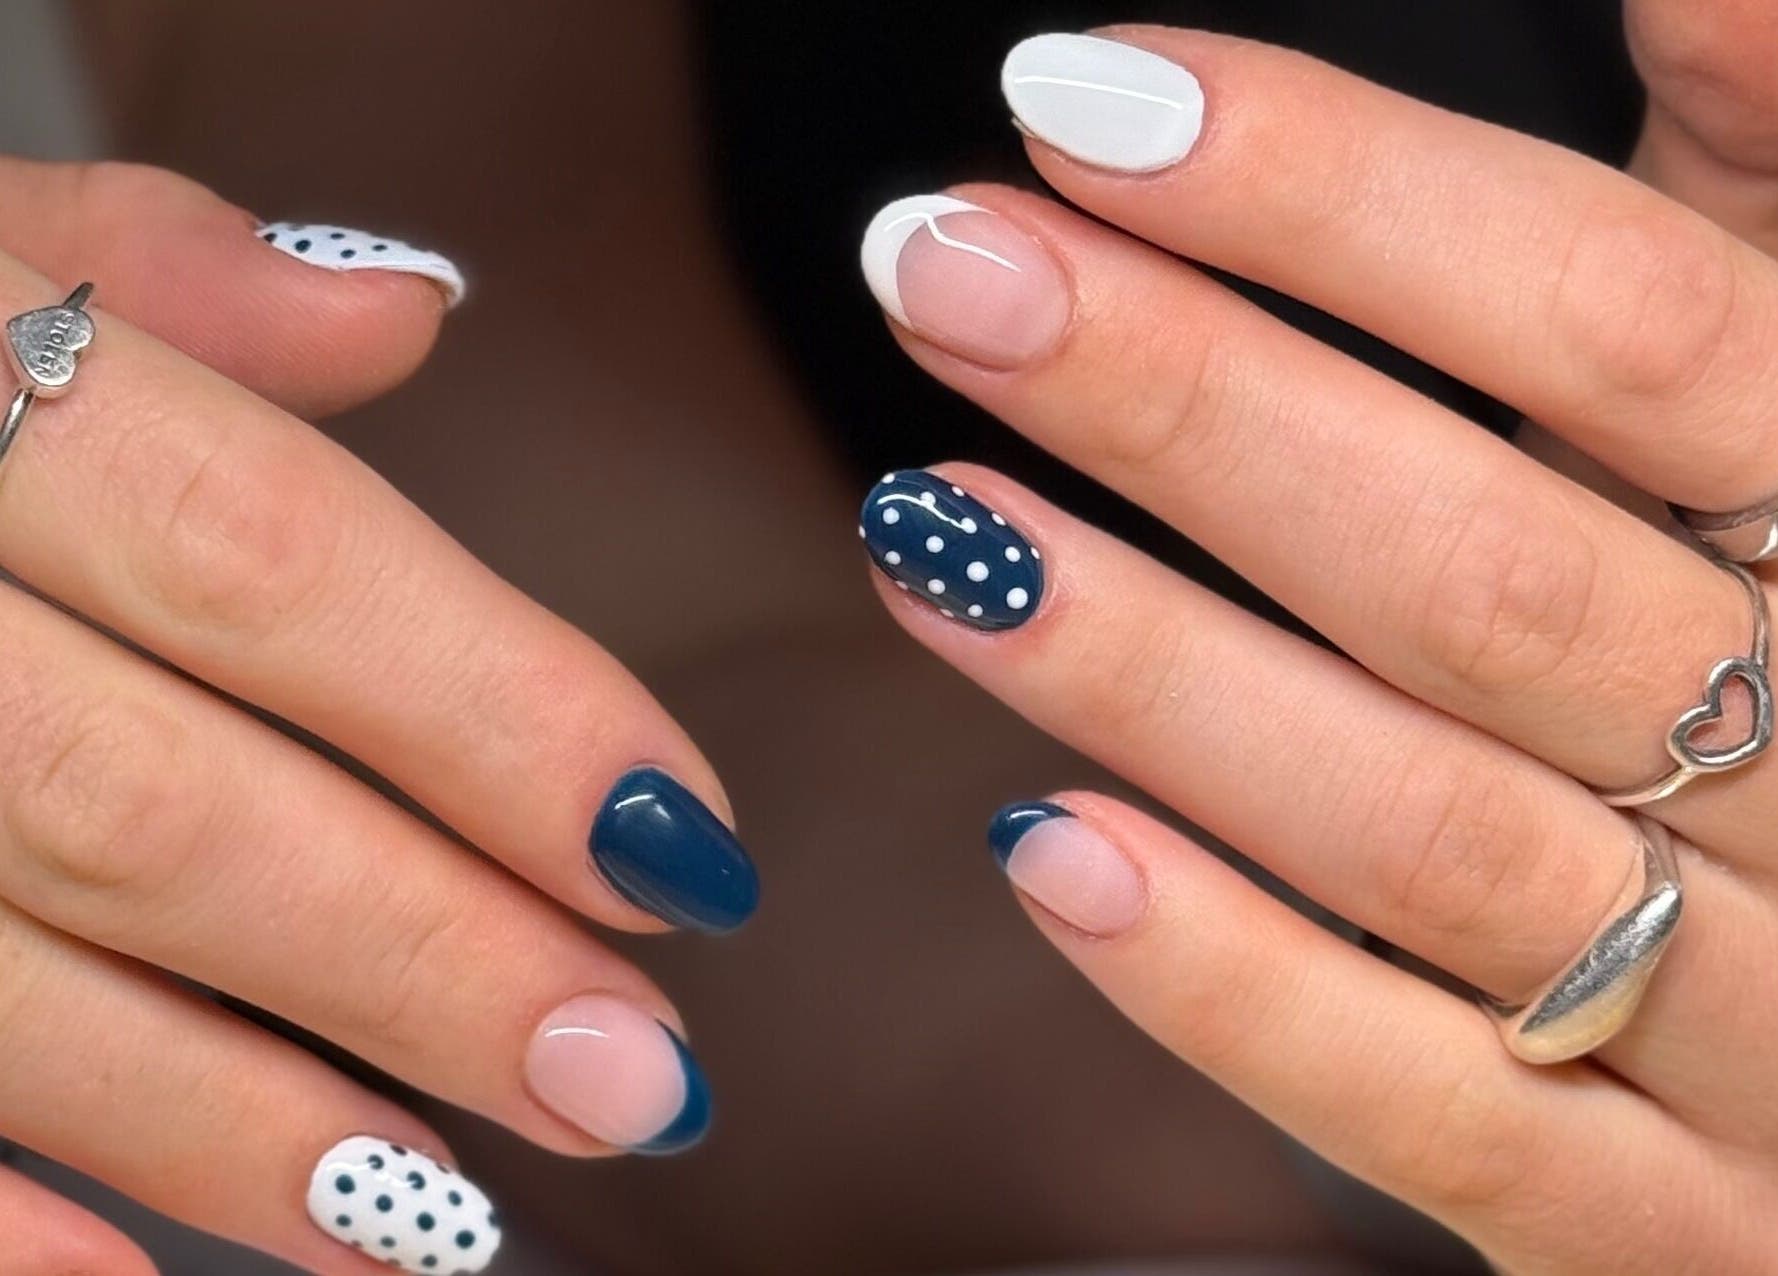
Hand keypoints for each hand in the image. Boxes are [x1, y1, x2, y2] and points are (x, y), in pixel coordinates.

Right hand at [0, 160, 755, 1275]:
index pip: (273, 557)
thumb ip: (160, 269)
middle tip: (633, 1079)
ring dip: (240, 1123)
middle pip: (164, 806)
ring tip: (453, 1217)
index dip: (499, 719)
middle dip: (422, 961)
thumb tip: (414, 307)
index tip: (684, 850)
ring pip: (4, 974)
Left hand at [859, 14, 1777, 1274]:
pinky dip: (1236, 988)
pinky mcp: (1672, 1223)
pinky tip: (1042, 851)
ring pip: (1436, 842)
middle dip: (1197, 410)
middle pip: (1494, 575)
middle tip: (945, 268)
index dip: (1346, 200)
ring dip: (1156, 677)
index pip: (1630, 327)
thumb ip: (1762, 185)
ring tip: (929, 532)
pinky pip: (1440, 1119)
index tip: (1081, 100)